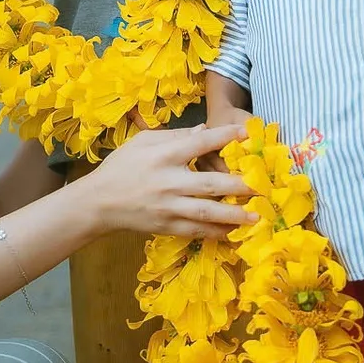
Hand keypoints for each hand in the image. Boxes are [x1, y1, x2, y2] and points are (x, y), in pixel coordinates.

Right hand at [78, 123, 253, 239]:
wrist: (99, 203)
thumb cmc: (122, 167)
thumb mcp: (143, 142)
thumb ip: (174, 136)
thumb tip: (203, 130)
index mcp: (163, 156)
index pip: (198, 144)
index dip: (224, 137)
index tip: (246, 134)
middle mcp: (168, 182)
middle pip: (209, 184)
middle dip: (239, 185)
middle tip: (264, 186)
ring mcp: (168, 208)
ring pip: (207, 212)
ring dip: (234, 215)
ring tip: (257, 216)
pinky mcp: (167, 227)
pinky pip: (197, 231)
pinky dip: (217, 232)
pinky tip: (235, 232)